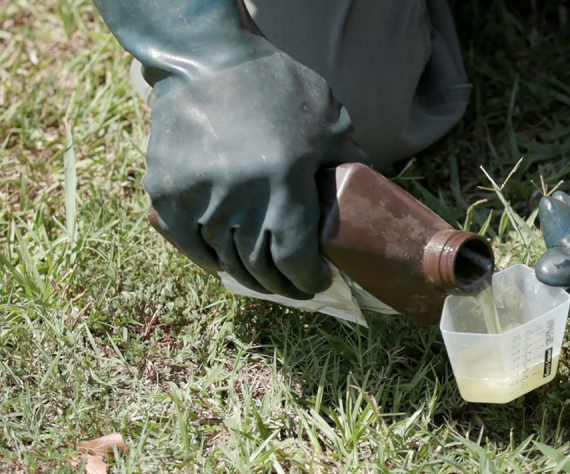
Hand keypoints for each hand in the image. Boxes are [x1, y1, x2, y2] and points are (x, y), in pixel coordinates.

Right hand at [145, 50, 366, 298]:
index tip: (316, 281)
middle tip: (293, 285)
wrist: (204, 57)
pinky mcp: (166, 193)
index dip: (306, 278)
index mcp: (283, 182)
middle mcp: (239, 197)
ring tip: (263, 277)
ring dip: (246, 274)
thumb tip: (369, 189)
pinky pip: (190, 244)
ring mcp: (198, 197)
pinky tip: (226, 263)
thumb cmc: (275, 85)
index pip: (294, 257)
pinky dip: (210, 259)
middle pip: (259, 265)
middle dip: (280, 283)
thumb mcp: (327, 117)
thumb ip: (346, 156)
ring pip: (225, 258)